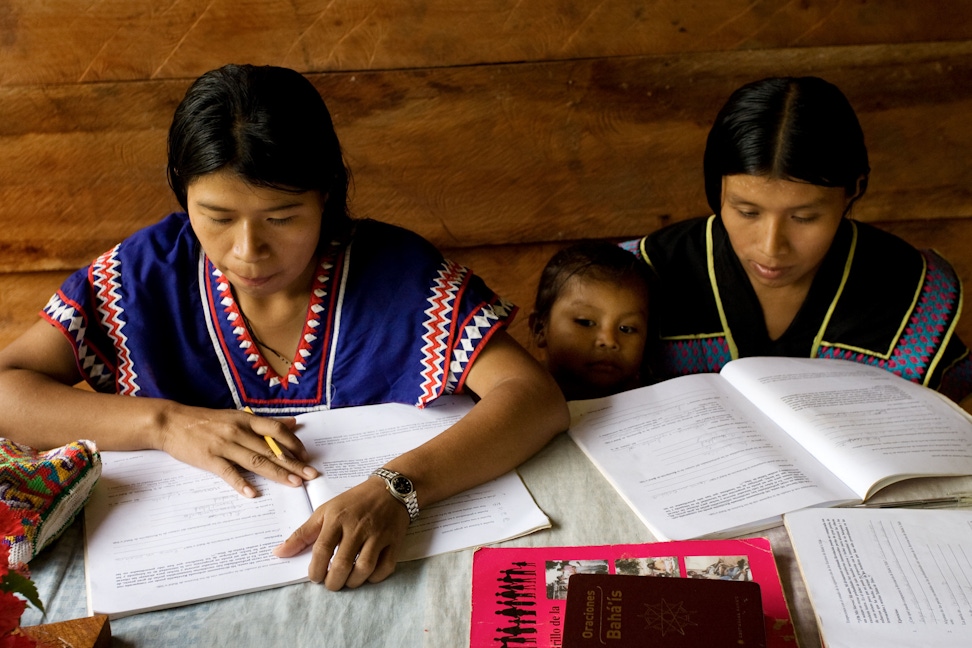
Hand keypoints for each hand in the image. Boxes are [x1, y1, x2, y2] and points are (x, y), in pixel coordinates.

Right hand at [155, 403, 318, 496]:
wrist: (171, 422)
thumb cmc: (206, 420)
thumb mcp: (237, 416)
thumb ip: (264, 423)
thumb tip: (293, 424)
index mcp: (246, 420)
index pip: (276, 430)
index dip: (293, 443)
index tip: (306, 456)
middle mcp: (237, 431)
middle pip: (270, 449)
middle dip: (293, 463)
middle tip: (310, 475)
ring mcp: (223, 445)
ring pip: (255, 461)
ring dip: (276, 473)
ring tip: (293, 483)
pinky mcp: (209, 459)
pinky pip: (228, 473)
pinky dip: (241, 483)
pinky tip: (254, 493)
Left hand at [273, 477, 409, 589]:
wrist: (390, 488)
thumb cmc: (354, 501)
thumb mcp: (325, 511)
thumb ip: (302, 534)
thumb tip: (278, 553)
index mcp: (337, 518)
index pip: (322, 550)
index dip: (315, 570)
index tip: (315, 577)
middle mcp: (358, 526)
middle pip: (342, 564)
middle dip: (333, 582)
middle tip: (331, 583)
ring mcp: (378, 534)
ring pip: (365, 568)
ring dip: (353, 582)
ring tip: (347, 581)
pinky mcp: (394, 540)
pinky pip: (386, 566)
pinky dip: (375, 577)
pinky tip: (367, 576)